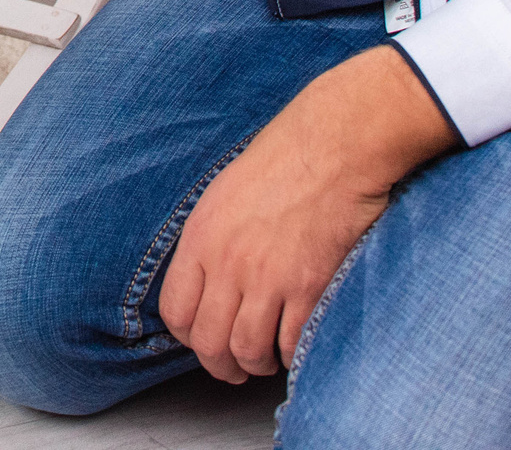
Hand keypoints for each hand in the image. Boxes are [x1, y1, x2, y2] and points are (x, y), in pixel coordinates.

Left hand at [158, 47, 458, 381]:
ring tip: (268, 360)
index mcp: (201, 237)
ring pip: (248, 352)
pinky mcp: (310, 287)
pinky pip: (293, 344)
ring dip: (258, 365)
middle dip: (221, 364)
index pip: (176, 312)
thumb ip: (212, 241)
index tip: (206, 338)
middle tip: (236, 367)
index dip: (189, 336)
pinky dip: (294, 355)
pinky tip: (298, 345)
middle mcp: (228, 262)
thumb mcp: (224, 193)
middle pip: (208, 342)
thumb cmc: (285, 159)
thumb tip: (209, 282)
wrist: (335, 144)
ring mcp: (269, 277)